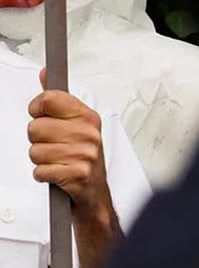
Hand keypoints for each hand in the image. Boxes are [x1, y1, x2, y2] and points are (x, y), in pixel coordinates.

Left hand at [27, 73, 114, 230]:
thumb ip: (57, 99)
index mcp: (87, 117)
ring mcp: (84, 154)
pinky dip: (44, 175)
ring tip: (57, 161)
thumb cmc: (83, 157)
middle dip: (38, 140)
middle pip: (35, 128)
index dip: (37, 109)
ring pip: (34, 151)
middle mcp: (88, 134)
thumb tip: (45, 74)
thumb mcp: (76, 124)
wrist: (94, 193)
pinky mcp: (77, 174)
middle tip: (55, 146)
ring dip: (41, 160)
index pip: (49, 99)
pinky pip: (40, 171)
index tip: (41, 115)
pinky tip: (57, 173)